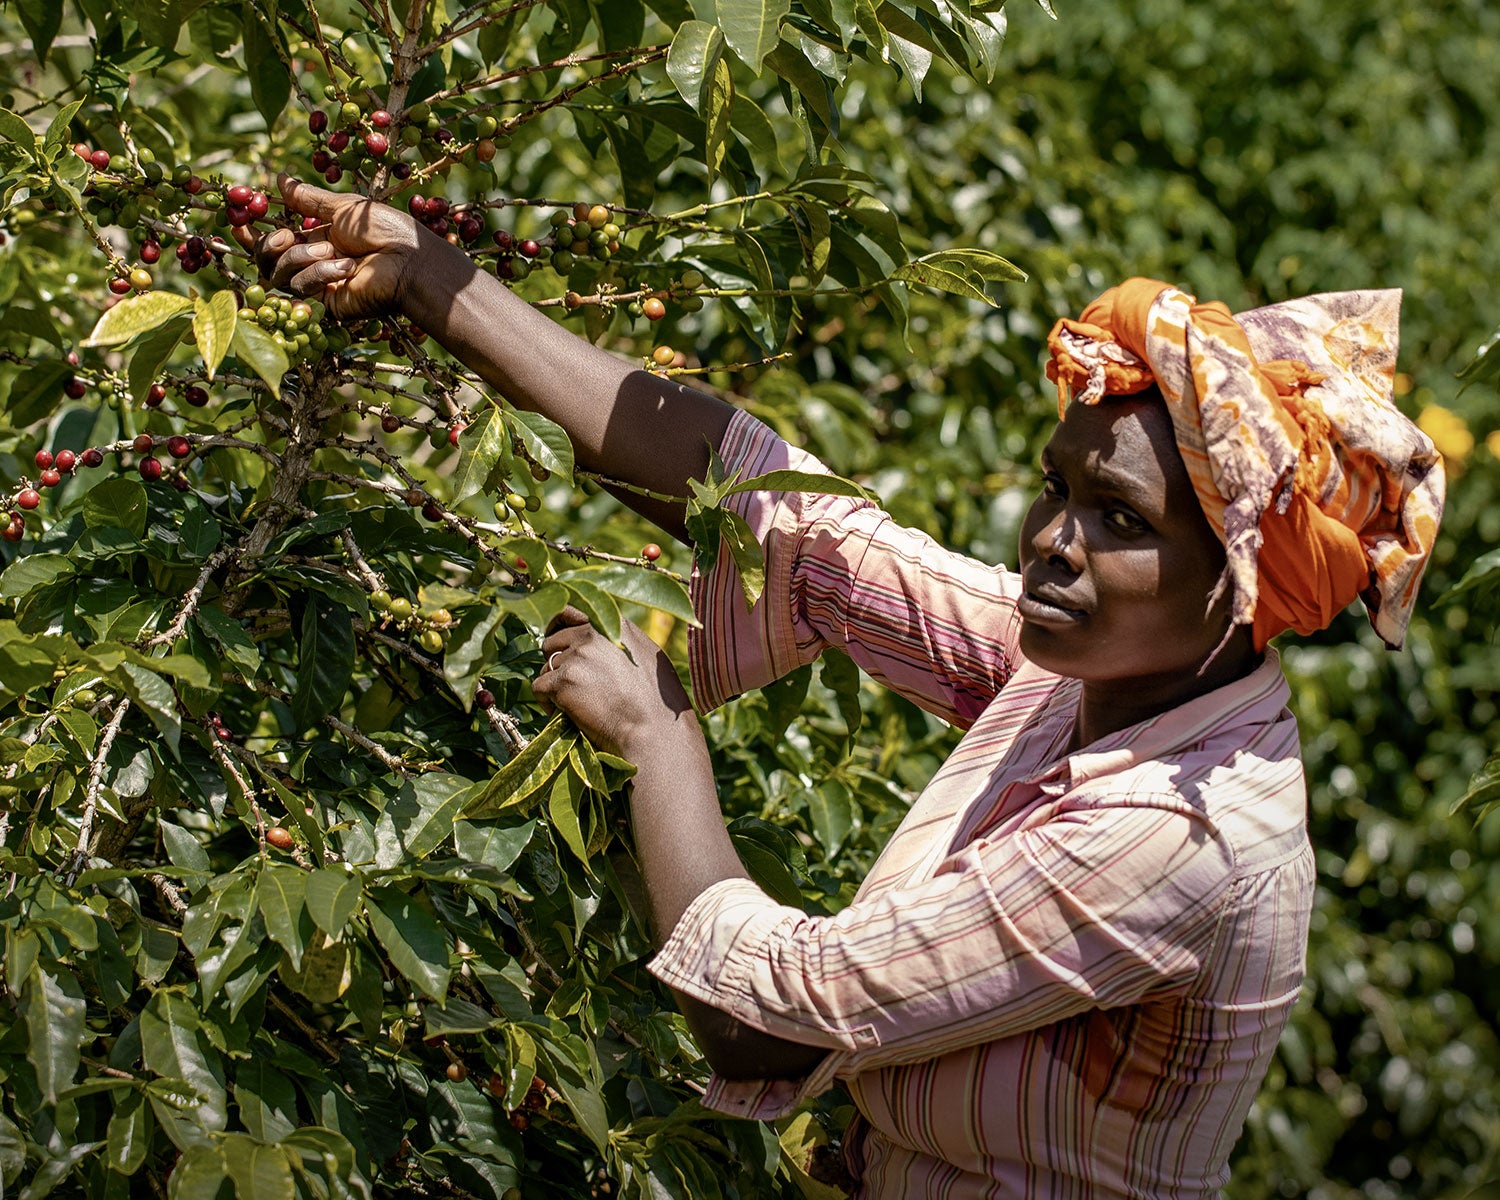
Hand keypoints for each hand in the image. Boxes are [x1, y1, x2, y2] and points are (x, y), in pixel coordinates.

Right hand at [254, 172, 455, 322]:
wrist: (409, 260)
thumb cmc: (385, 230)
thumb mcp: (342, 207)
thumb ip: (307, 198)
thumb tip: (281, 178)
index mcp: (318, 238)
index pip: (274, 240)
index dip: (253, 233)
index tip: (236, 222)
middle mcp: (314, 263)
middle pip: (267, 260)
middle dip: (270, 244)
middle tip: (288, 234)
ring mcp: (319, 285)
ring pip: (279, 274)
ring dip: (301, 257)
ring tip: (332, 250)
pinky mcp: (326, 305)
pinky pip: (301, 288)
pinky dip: (319, 273)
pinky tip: (345, 268)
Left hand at [531, 607, 697, 760]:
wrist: (654, 731)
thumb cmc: (658, 702)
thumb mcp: (646, 656)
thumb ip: (618, 640)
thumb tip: (596, 639)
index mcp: (614, 623)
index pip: (570, 611)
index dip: (558, 627)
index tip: (556, 640)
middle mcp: (593, 633)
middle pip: (552, 640)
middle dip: (556, 661)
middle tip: (572, 683)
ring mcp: (577, 656)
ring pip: (545, 666)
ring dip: (554, 684)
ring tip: (576, 703)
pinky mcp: (564, 681)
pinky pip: (539, 687)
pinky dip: (547, 702)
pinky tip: (565, 714)